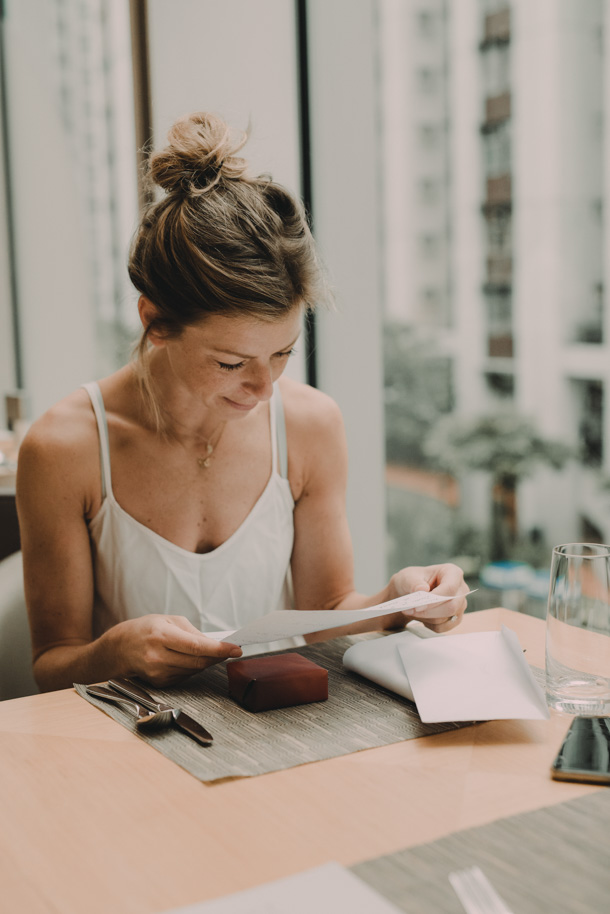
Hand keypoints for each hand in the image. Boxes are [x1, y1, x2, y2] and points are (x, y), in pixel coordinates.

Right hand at [110, 614, 241, 685]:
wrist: (118, 649)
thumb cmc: (145, 629)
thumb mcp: (168, 621)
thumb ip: (192, 633)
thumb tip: (214, 644)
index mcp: (161, 636)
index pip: (197, 647)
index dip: (219, 649)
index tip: (236, 649)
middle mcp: (158, 657)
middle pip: (198, 661)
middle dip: (217, 656)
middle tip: (230, 650)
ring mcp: (157, 673)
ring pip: (194, 670)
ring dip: (204, 662)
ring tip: (205, 651)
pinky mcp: (158, 683)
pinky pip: (185, 676)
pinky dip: (191, 667)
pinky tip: (185, 659)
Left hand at [384, 563, 468, 632]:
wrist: (410, 592)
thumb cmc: (412, 581)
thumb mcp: (408, 577)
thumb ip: (413, 583)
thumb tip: (422, 589)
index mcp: (453, 572)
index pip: (449, 588)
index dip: (435, 599)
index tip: (417, 606)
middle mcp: (461, 589)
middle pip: (451, 606)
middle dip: (429, 612)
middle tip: (409, 610)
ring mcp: (460, 605)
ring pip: (446, 618)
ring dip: (426, 617)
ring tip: (412, 610)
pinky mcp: (456, 618)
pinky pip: (443, 627)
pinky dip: (429, 625)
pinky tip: (422, 615)